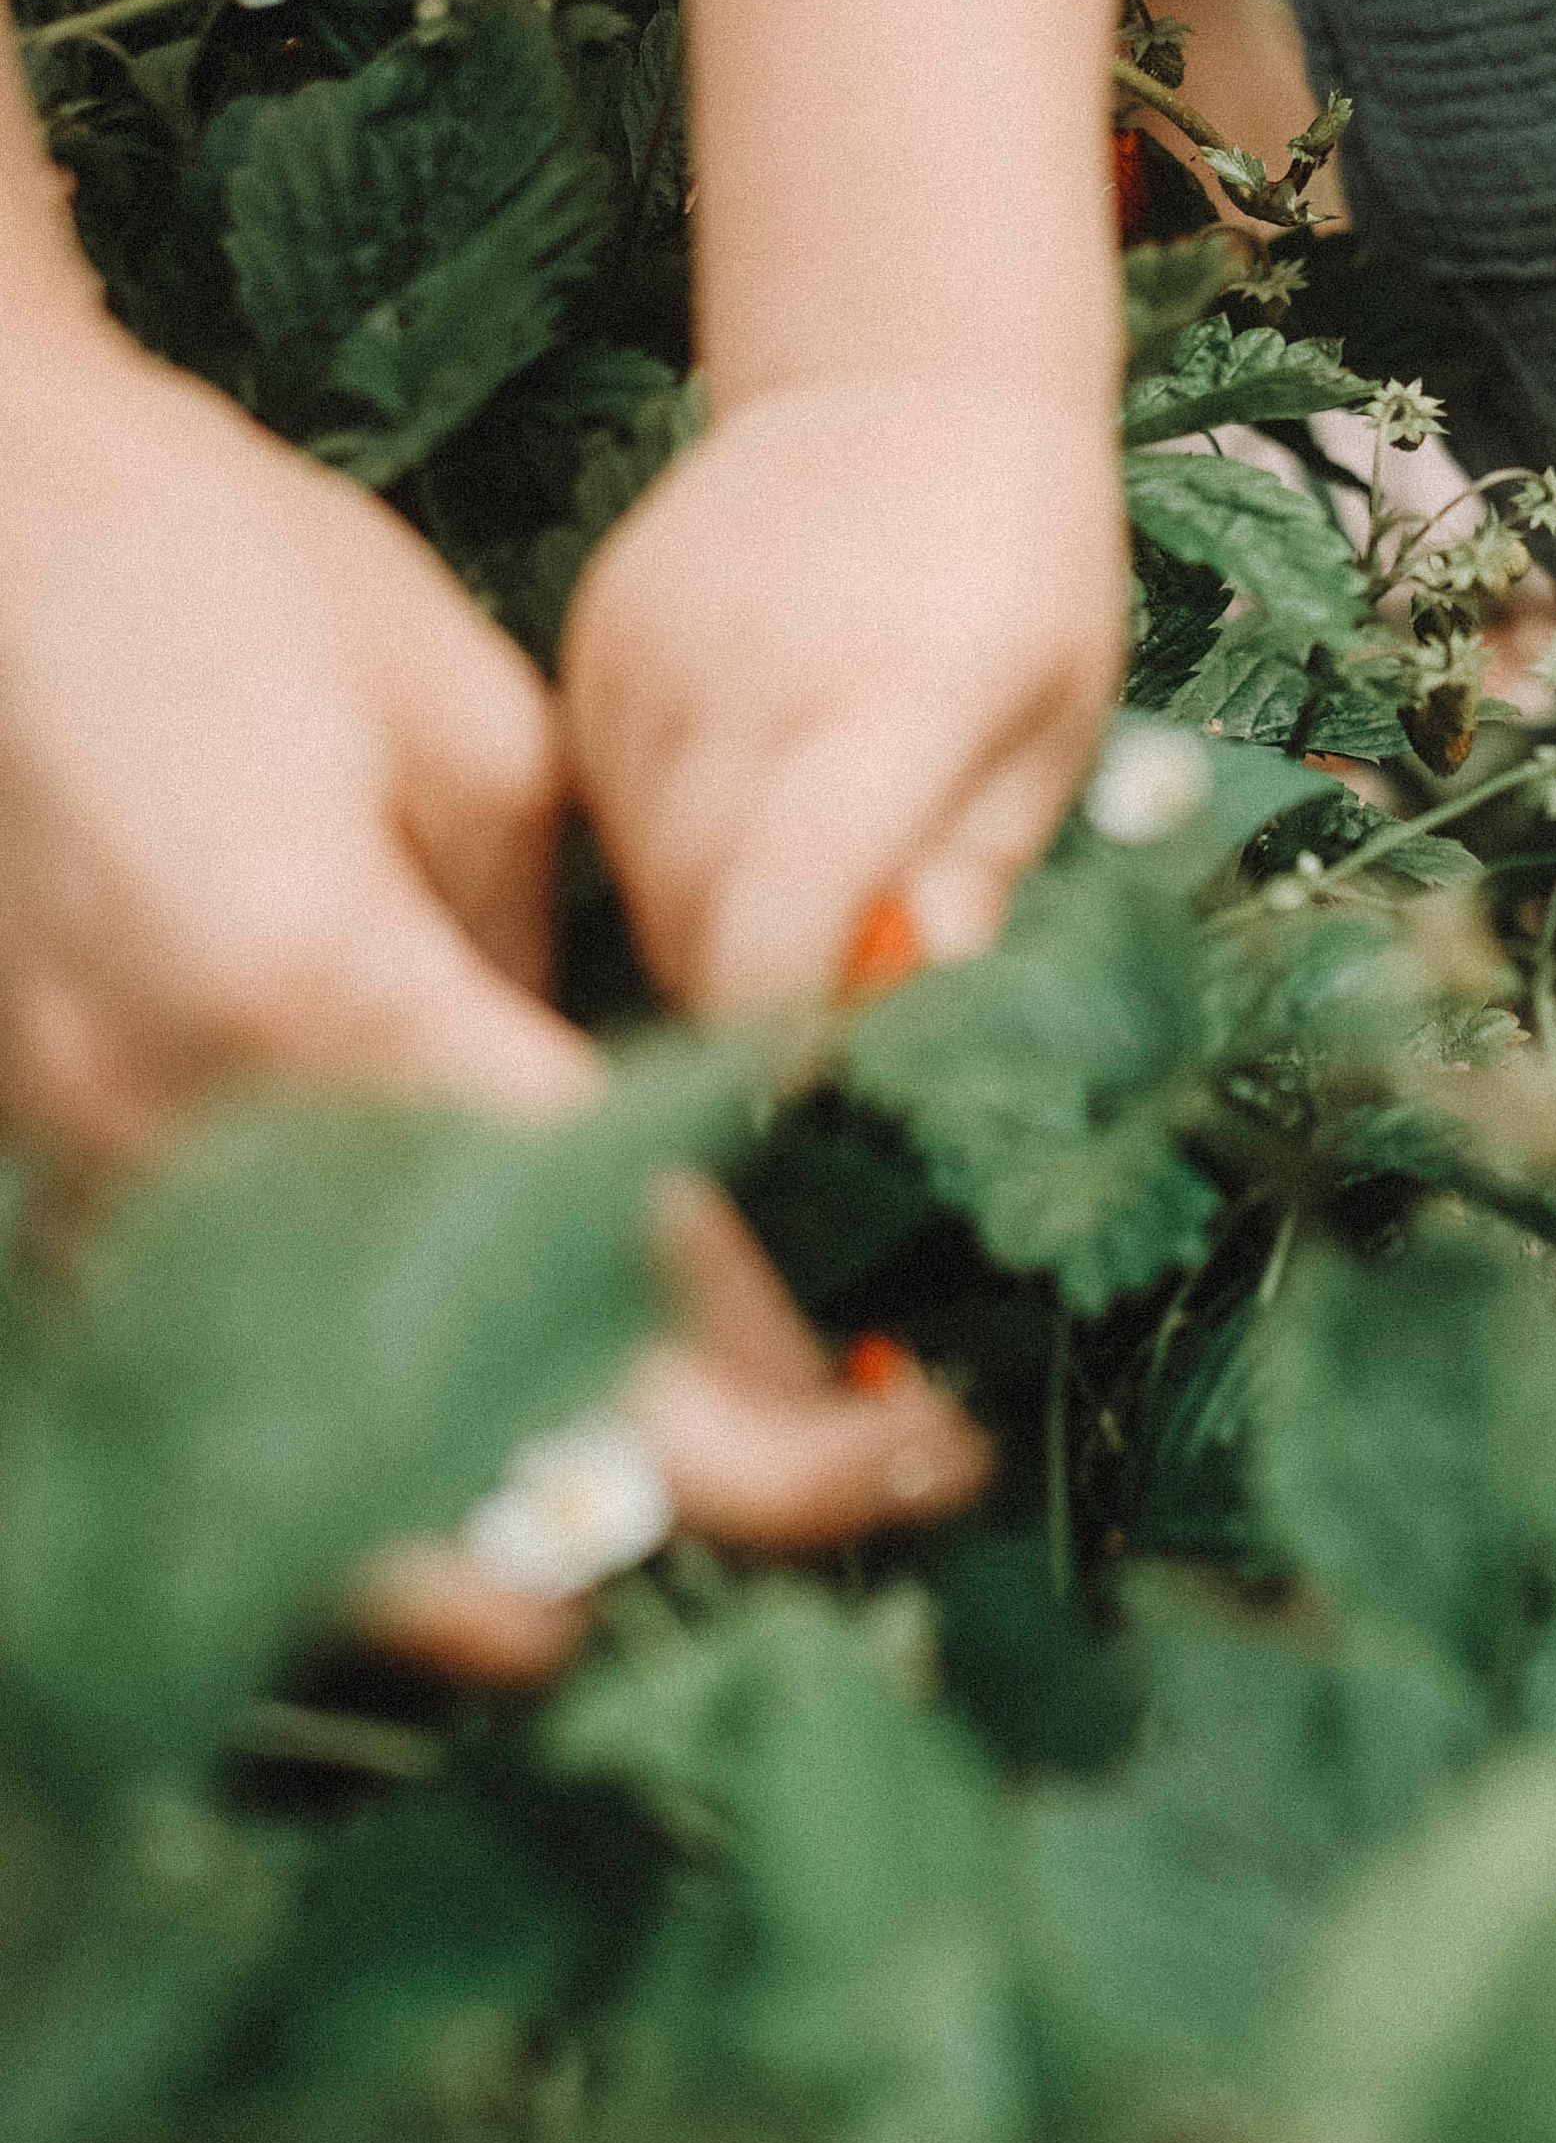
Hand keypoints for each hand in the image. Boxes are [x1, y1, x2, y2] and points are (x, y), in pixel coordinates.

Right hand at [0, 323, 987, 1666]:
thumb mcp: (460, 735)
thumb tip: (627, 1112)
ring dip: (476, 1529)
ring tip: (636, 1576)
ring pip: (285, 1439)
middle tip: (845, 1500)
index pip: (581, 1227)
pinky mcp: (14, 1157)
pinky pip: (184, 1367)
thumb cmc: (221, 566)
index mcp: (313, 976)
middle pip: (438, 1394)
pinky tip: (437, 1496)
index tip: (882, 1416)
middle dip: (657, 1484)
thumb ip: (542, 959)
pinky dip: (326, 1456)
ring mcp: (62, 1157)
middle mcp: (174, 1111)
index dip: (740, 1349)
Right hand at [562, 378, 1128, 1012]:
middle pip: (689, 908)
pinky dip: (654, 834)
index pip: (783, 899)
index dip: (777, 1015)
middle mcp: (757, 669)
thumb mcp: (1054, 724)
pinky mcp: (596, 629)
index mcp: (899, 693)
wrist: (908, 382)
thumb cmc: (1018, 571)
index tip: (810, 1062)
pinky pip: (598, 793)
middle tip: (811, 997)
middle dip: (741, 988)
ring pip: (632, 864)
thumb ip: (977, 864)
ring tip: (785, 885)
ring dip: (696, 914)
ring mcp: (657, 645)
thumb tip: (912, 990)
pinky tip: (732, 797)